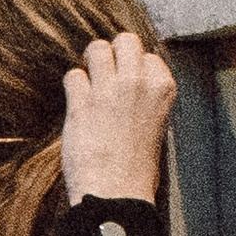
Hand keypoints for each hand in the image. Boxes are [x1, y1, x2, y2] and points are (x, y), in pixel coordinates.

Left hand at [59, 30, 176, 205]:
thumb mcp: (155, 125)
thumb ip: (145, 97)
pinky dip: (73, 87)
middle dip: (113, 53)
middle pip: (124, 40)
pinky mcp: (82, 103)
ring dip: (90, 63)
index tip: (127, 84)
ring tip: (89, 84)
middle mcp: (138, 83)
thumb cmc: (136, 168)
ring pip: (96, 49)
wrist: (117, 194)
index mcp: (163, 89)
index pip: (148, 56)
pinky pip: (73, 75)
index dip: (134, 68)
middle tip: (104, 72)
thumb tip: (128, 79)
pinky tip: (77, 105)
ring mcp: (109, 90)